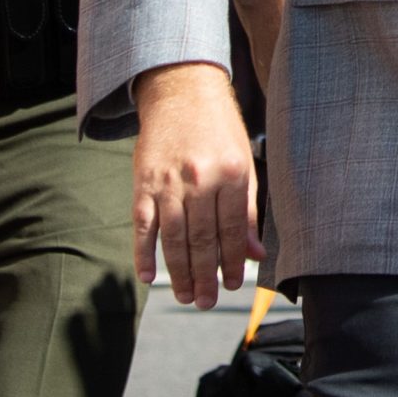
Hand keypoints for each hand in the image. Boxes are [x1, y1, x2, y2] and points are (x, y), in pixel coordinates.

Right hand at [132, 62, 262, 309]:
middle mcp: (200, 179)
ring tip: (186, 296)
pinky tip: (147, 276)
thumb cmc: (221, 131)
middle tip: (207, 302)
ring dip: (179, 271)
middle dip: (205, 274)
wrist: (183, 95)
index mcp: (232, 174)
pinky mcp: (142, 183)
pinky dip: (143, 252)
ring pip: (173, 237)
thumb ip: (247, 209)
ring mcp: (168, 182)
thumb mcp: (245, 163)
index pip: (232, 229)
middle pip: (201, 238)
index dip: (233, 261)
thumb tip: (254, 253)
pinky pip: (142, 225)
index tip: (234, 284)